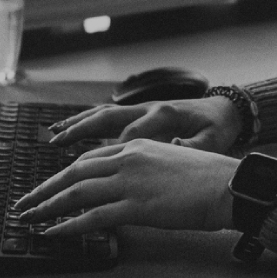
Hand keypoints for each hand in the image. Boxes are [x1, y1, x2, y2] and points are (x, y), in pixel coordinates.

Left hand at [13, 139, 238, 236]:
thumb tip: (127, 188)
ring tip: (30, 219)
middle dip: (44, 190)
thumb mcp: (170, 163)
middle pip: (74, 173)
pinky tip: (54, 233)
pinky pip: (93, 217)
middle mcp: (128, 159)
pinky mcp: (136, 206)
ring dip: (48, 207)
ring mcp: (130, 182)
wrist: (227, 186)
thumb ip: (144, 171)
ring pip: (77, 193)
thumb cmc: (206, 179)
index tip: (47, 187)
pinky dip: (69, 225)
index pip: (89, 160)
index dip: (63, 175)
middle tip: (24, 204)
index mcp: (136, 147)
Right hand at [48, 95, 241, 153]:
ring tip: (53, 135)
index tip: (96, 169)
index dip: (113, 151)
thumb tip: (174, 147)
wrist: (224, 110)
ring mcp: (141, 109)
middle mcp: (147, 108)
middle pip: (107, 118)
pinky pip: (107, 118)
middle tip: (55, 143)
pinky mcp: (138, 114)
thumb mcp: (211, 141)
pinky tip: (69, 132)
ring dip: (77, 124)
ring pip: (102, 115)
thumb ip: (192, 147)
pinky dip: (87, 123)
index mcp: (164, 115)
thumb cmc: (217, 129)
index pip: (131, 133)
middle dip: (80, 131)